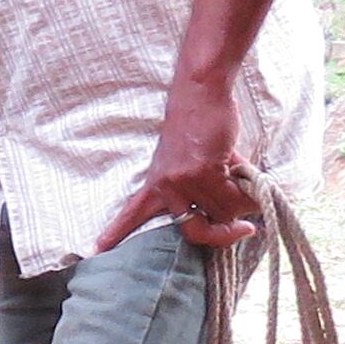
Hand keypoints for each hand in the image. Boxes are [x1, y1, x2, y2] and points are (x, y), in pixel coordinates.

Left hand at [97, 81, 263, 249]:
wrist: (200, 93)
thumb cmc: (198, 126)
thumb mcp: (188, 162)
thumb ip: (201, 189)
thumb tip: (232, 216)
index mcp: (157, 183)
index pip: (134, 213)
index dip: (118, 233)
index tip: (94, 250)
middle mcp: (166, 186)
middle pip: (196, 233)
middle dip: (223, 236)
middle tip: (244, 229)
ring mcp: (184, 180)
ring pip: (225, 213)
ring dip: (243, 200)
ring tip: (240, 174)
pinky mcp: (205, 171)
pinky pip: (236, 197)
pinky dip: (249, 189)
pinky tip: (246, 169)